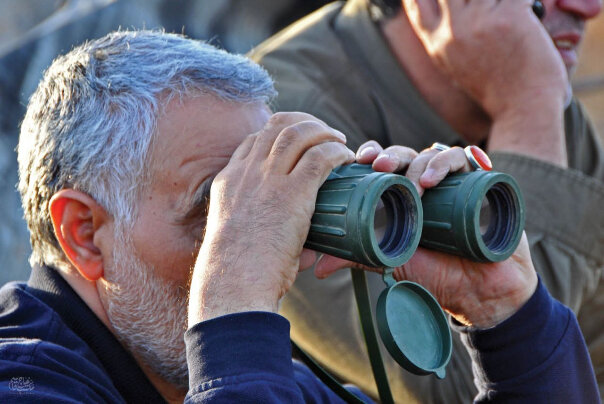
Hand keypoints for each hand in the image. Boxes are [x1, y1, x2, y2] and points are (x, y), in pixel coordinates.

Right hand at [189, 112, 354, 324]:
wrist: (233, 281)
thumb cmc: (236, 272)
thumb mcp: (236, 238)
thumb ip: (262, 231)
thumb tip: (303, 252)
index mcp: (229, 181)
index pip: (253, 140)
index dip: (278, 132)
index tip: (297, 140)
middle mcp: (246, 172)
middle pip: (277, 126)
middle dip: (305, 122)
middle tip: (324, 134)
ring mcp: (268, 179)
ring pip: (298, 133)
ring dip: (323, 132)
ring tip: (340, 141)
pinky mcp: (292, 193)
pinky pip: (320, 157)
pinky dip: (336, 152)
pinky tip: (346, 158)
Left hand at [316, 141, 537, 327]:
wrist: (480, 294)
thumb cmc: (436, 275)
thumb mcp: (392, 262)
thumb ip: (357, 257)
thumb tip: (317, 268)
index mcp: (403, 196)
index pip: (384, 165)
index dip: (371, 156)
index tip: (358, 161)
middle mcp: (426, 185)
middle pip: (406, 155)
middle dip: (391, 156)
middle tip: (379, 166)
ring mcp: (453, 183)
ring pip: (434, 153)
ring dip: (422, 163)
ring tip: (417, 183)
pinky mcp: (480, 183)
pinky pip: (467, 160)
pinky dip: (452, 162)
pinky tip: (437, 179)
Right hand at [402, 0, 568, 165]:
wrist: (522, 110)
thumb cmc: (498, 92)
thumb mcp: (458, 69)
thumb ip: (449, 42)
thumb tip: (448, 22)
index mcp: (439, 45)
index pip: (418, 3)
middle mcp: (453, 31)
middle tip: (488, 10)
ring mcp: (479, 21)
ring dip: (500, 3)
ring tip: (505, 12)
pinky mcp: (509, 15)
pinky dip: (527, 2)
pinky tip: (530, 10)